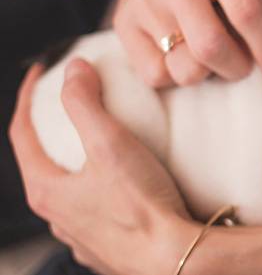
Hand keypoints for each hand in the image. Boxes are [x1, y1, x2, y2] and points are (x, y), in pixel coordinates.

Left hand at [9, 60, 261, 274]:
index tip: (42, 73)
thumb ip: (85, 103)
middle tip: (70, 107)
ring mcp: (82, 236)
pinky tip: (124, 186)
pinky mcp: (108, 248)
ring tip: (100, 146)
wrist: (175, 257)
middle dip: (52, 132)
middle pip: (43, 164)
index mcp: (47, 191)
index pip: (22, 134)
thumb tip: (74, 70)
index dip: (28, 98)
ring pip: (70, 192)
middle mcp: (57, 218)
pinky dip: (101, 191)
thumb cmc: (142, 206)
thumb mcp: (110, 143)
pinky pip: (96, 212)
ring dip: (77, 165)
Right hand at [82, 0, 261, 86]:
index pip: (246, 10)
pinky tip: (184, 54)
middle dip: (239, 67)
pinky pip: (156, 76)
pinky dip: (178, 75)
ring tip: (215, 55)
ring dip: (209, 74)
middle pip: (211, 46)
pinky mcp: (122, 25)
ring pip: (184, 68)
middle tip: (246, 64)